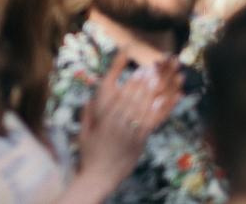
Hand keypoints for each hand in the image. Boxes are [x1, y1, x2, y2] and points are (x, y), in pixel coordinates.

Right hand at [76, 57, 179, 191]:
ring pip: (141, 109)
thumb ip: (87, 116)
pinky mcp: (138, 143)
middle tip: (150, 70)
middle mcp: (118, 124)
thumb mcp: (84, 133)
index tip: (136, 71)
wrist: (99, 176)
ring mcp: (129, 133)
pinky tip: (162, 102)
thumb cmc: (89, 155)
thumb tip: (88, 99)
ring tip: (158, 80)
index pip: (119, 96)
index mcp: (105, 120)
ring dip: (150, 93)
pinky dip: (155, 112)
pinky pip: (148, 125)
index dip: (130, 83)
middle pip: (132, 99)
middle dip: (142, 83)